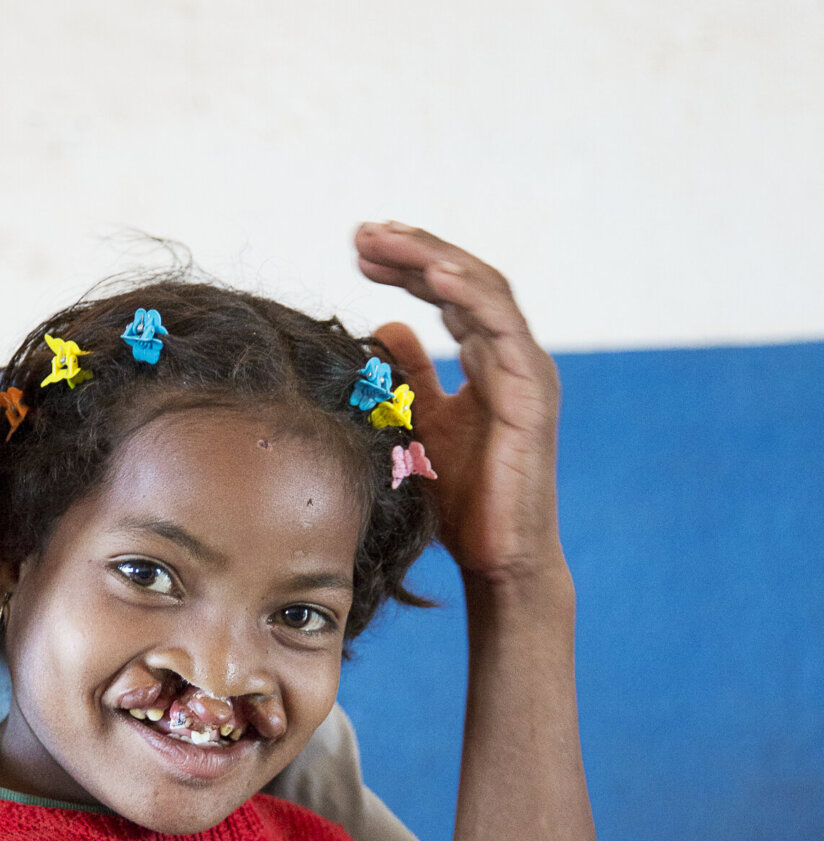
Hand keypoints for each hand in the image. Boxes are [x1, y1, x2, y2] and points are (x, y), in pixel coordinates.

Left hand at [355, 222, 563, 583]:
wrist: (497, 558)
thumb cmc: (463, 501)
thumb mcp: (421, 424)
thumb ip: (410, 375)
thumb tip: (384, 326)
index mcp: (488, 361)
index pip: (449, 296)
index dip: (408, 268)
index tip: (358, 252)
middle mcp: (511, 357)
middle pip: (464, 282)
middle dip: (413, 252)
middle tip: (362, 233)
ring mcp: (525, 371)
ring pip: (482, 291)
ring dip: (432, 259)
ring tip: (384, 239)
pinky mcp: (531, 393)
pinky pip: (502, 328)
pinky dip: (469, 295)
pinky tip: (433, 274)